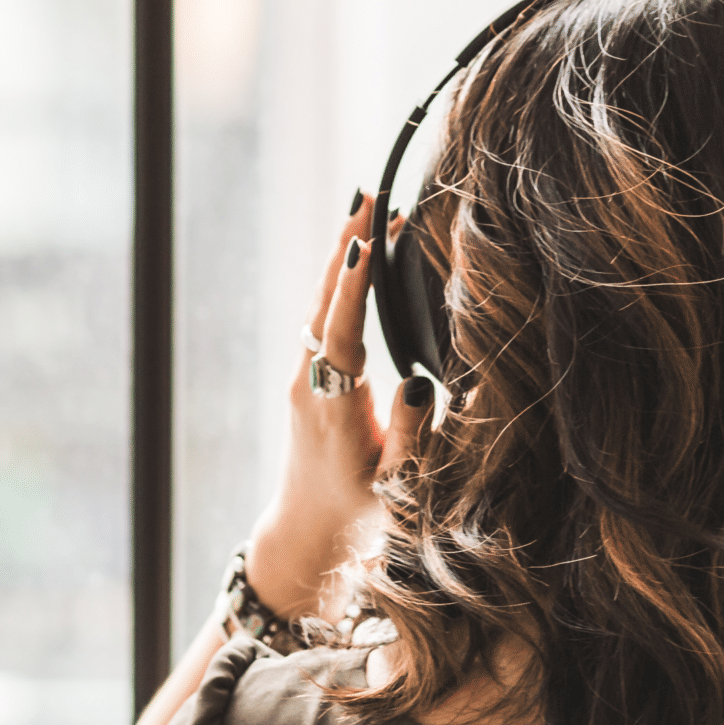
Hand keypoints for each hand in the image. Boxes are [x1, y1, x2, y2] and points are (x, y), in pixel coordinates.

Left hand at [243, 191, 433, 620]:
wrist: (308, 531)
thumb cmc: (358, 512)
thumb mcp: (396, 485)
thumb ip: (411, 436)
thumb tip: (418, 382)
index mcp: (332, 406)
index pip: (342, 332)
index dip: (354, 285)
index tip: (366, 239)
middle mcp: (310, 383)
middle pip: (324, 301)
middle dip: (346, 245)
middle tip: (367, 194)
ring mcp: (305, 377)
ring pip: (322, 304)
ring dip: (344, 254)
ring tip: (366, 207)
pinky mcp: (309, 377)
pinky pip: (325, 316)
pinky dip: (342, 280)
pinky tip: (360, 255)